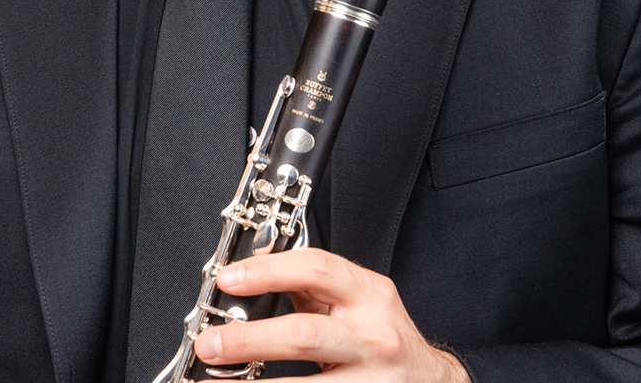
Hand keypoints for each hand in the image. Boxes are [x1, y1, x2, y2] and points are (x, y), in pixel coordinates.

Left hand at [195, 248, 470, 380]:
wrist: (432, 381)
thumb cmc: (381, 333)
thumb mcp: (358, 299)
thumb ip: (313, 287)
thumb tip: (251, 274)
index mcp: (370, 293)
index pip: (317, 269)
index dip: (269, 270)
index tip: (228, 279)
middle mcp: (375, 336)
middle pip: (305, 335)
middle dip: (250, 340)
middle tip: (208, 343)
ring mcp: (373, 381)